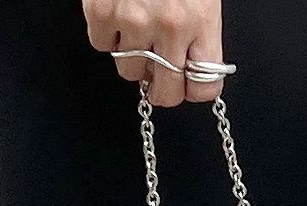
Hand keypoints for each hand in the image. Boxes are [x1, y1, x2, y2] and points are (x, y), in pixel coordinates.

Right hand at [83, 0, 224, 106]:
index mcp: (201, 18)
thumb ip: (198, 30)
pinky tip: (117, 11)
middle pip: (166, 93)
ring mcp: (133, 20)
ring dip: (132, 55)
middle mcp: (170, 25)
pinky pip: (102, 45)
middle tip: (158, 70)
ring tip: (137, 24)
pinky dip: (107, 32)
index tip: (187, 84)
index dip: (193, 89)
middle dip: (163, 86)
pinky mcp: (102, 11)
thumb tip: (189, 68)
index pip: (204, 87)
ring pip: (131, 72)